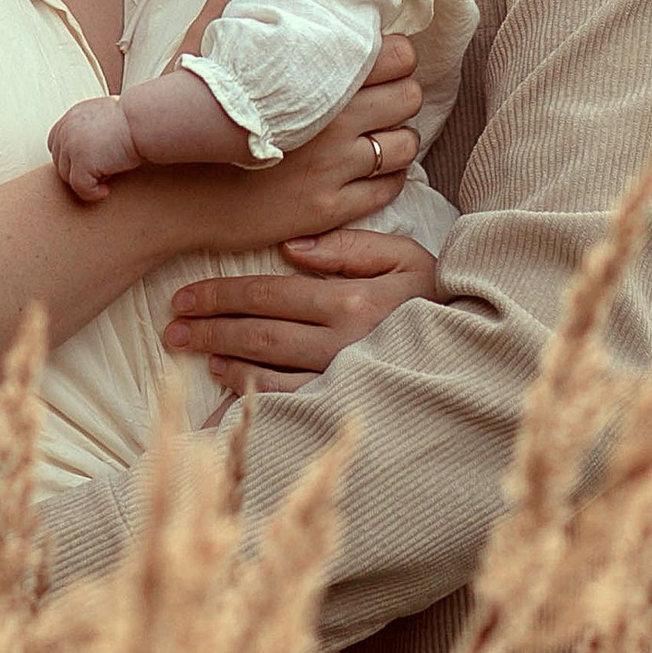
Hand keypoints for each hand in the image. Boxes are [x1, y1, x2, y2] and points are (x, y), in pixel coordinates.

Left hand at [51, 93, 138, 202]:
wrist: (144, 121)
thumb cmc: (134, 122)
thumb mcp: (104, 118)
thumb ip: (88, 130)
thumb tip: (87, 150)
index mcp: (72, 117)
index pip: (55, 143)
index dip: (70, 158)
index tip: (88, 165)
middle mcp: (67, 129)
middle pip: (60, 162)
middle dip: (78, 171)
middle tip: (101, 173)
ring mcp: (71, 146)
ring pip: (68, 177)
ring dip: (87, 181)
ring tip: (108, 177)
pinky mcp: (81, 162)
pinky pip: (80, 188)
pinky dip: (92, 193)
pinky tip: (106, 190)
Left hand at [165, 225, 438, 393]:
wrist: (478, 350)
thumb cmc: (436, 295)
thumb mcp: (404, 255)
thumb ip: (348, 246)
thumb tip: (292, 249)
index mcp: (351, 301)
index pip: (269, 294)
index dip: (221, 295)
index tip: (184, 297)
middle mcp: (342, 345)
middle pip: (259, 334)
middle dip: (210, 328)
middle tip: (172, 327)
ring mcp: (343, 381)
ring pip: (267, 372)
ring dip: (225, 360)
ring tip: (193, 351)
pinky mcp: (346, 406)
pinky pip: (291, 405)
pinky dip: (253, 396)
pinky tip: (228, 385)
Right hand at [179, 39, 421, 255]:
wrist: (162, 197)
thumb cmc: (180, 120)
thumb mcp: (198, 51)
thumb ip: (227, 3)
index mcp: (309, 79)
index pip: (393, 55)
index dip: (395, 53)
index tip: (382, 56)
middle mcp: (330, 124)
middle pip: (407, 97)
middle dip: (402, 90)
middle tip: (386, 93)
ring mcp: (332, 172)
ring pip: (406, 145)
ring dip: (400, 135)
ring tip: (381, 131)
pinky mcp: (327, 210)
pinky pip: (387, 189)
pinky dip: (390, 176)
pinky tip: (371, 168)